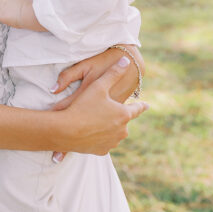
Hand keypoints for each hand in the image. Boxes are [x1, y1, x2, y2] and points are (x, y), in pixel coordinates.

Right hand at [50, 46, 144, 160]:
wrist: (66, 131)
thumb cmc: (83, 106)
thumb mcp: (98, 86)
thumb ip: (113, 73)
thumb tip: (126, 60)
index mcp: (124, 114)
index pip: (137, 109)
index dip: (141, 106)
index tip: (147, 105)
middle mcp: (122, 131)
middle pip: (122, 120)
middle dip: (116, 116)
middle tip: (104, 110)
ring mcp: (112, 142)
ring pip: (113, 132)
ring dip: (107, 127)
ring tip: (94, 120)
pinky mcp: (101, 151)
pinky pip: (103, 142)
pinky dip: (98, 137)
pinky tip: (89, 131)